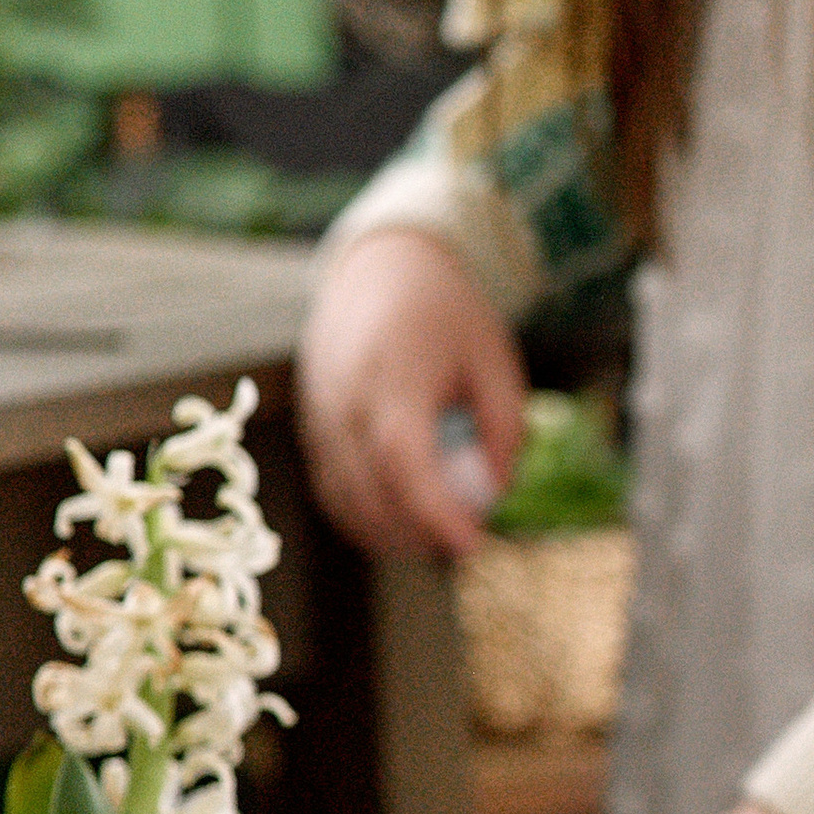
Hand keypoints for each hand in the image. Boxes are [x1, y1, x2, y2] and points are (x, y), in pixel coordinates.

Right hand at [298, 229, 529, 559]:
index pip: (402, 457)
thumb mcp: (496, 361)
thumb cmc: (448, 316)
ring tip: (438, 537)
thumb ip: (503, 430)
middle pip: (368, 489)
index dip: (434, 510)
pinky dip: (362, 516)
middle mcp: (345, 396)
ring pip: (343, 497)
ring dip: (389, 534)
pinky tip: (401, 524)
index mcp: (394, 372)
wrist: (382, 270)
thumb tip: (495, 494)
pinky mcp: (310, 425)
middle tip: (465, 543)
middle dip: (418, 533)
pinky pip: (330, 487)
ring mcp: (320, 413)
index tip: (472, 543)